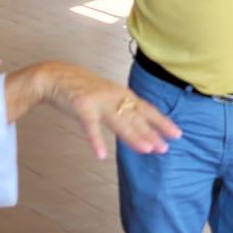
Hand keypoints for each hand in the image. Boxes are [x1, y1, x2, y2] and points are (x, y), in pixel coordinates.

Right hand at [37, 63, 182, 160]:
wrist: (55, 77)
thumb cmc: (83, 89)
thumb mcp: (108, 95)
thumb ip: (122, 108)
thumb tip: (141, 124)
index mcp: (122, 94)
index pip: (147, 110)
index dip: (162, 122)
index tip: (177, 134)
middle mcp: (114, 97)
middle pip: (137, 118)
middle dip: (152, 133)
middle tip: (165, 148)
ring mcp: (98, 101)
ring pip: (119, 121)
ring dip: (134, 137)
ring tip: (146, 150)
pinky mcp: (81, 107)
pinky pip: (90, 127)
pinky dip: (96, 141)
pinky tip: (101, 155)